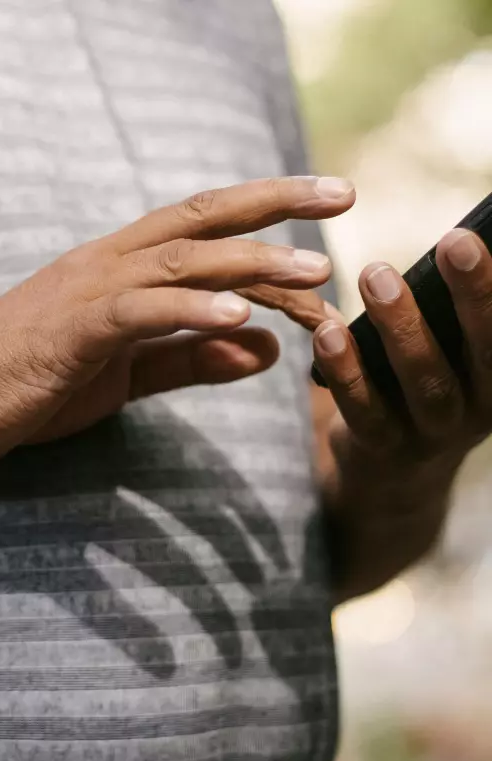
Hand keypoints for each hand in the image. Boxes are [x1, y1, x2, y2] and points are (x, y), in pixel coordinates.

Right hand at [0, 176, 355, 470]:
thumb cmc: (16, 387)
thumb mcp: (118, 378)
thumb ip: (187, 359)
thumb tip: (264, 348)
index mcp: (113, 272)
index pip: (199, 233)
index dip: (263, 221)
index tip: (323, 223)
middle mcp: (103, 266)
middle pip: (199, 222)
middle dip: (274, 205)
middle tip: (342, 195)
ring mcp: (82, 293)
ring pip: (180, 263)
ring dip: (250, 263)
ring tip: (313, 270)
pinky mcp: (66, 330)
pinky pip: (138, 312)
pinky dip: (191, 311)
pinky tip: (241, 318)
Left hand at [311, 228, 491, 501]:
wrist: (391, 482)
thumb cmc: (423, 388)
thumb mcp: (452, 356)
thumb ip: (453, 315)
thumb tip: (460, 238)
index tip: (484, 236)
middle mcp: (482, 407)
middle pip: (488, 352)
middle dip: (474, 295)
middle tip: (455, 241)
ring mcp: (434, 433)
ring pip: (426, 381)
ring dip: (402, 327)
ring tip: (376, 275)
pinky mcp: (383, 450)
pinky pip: (366, 410)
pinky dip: (346, 372)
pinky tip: (327, 332)